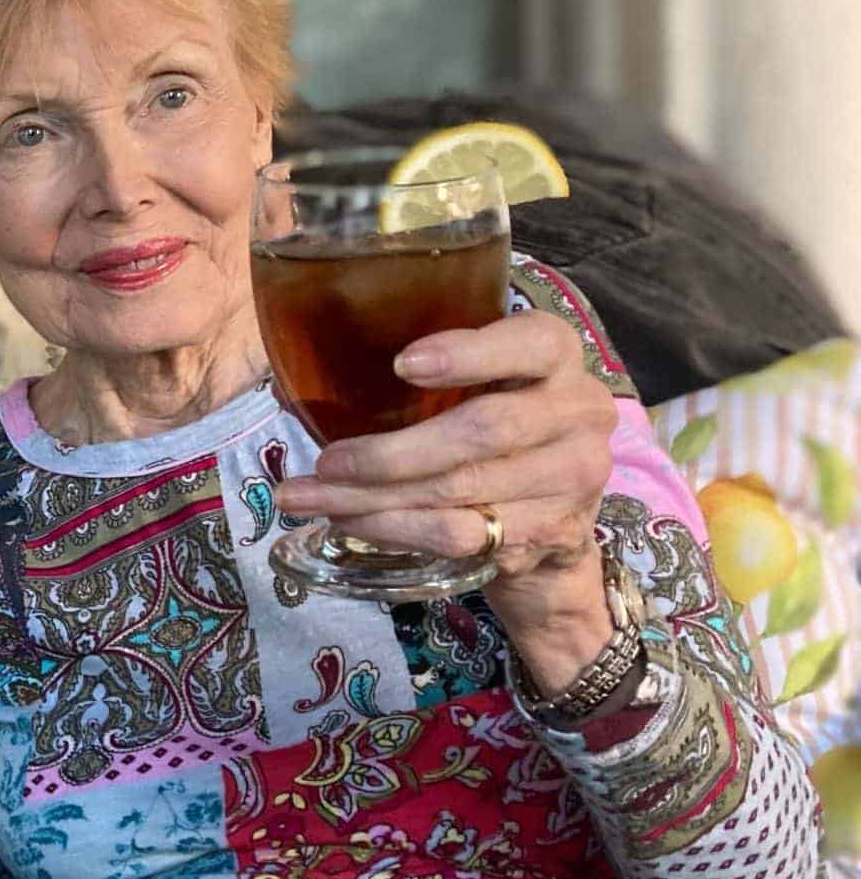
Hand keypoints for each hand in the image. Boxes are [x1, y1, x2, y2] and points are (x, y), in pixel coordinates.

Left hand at [275, 311, 619, 679]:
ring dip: (375, 501)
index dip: (469, 354)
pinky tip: (352, 523)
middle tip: (325, 463)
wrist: (552, 518)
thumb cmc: (486, 425)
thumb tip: (300, 369)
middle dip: (391, 453)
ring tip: (309, 499)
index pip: (532, 343)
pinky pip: (462, 535)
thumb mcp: (472, 382)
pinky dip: (396, 529)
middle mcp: (579, 411)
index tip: (401, 364)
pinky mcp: (554, 531)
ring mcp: (574, 476)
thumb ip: (420, 369)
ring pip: (463, 491)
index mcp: (555, 355)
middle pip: (484, 430)